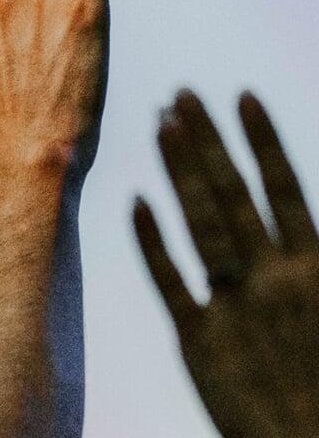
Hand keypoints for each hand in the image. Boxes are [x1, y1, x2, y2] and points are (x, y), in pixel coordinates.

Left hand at [136, 91, 318, 437]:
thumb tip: (311, 219)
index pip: (282, 185)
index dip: (257, 139)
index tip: (235, 97)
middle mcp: (274, 277)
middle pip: (231, 193)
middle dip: (204, 141)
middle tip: (178, 96)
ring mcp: (234, 306)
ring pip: (199, 224)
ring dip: (177, 174)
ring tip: (158, 129)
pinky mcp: (200, 341)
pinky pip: (169, 281)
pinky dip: (152, 241)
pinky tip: (135, 203)